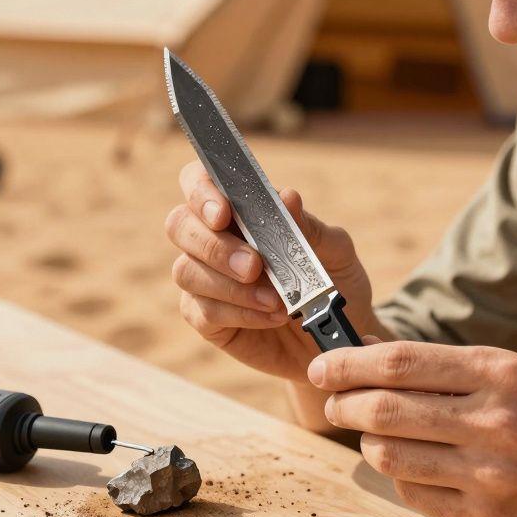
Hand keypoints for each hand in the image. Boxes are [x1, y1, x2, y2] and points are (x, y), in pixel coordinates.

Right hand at [165, 161, 374, 380]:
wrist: (337, 335)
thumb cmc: (334, 282)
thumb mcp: (336, 252)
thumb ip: (310, 227)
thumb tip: (288, 197)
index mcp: (239, 209)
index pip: (198, 181)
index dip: (201, 191)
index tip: (223, 213)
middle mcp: (213, 239)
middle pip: (179, 225)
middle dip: (214, 245)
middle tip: (254, 266)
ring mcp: (204, 279)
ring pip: (186, 271)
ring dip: (231, 286)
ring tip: (276, 300)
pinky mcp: (207, 318)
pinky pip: (203, 311)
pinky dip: (240, 313)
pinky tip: (272, 316)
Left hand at [308, 340, 516, 516]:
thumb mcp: (515, 376)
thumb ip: (443, 367)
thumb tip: (366, 351)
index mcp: (499, 373)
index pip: (398, 361)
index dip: (347, 363)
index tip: (321, 366)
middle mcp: (494, 420)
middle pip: (383, 409)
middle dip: (343, 404)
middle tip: (334, 402)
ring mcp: (490, 474)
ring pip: (390, 455)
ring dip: (370, 444)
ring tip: (378, 436)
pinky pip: (414, 496)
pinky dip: (404, 479)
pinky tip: (419, 469)